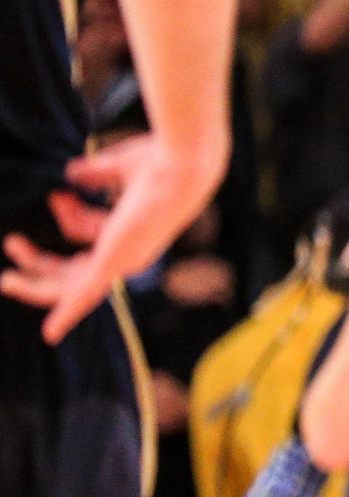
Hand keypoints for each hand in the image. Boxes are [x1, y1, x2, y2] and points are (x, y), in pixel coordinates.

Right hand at [1, 135, 229, 342]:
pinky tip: (50, 335)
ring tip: (5, 280)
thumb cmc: (162, 161)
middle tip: (11, 244)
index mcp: (133, 233)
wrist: (183, 164)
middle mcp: (130, 254)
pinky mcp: (115, 263)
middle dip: (41, 262)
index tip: (59, 194)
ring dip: (36, 286)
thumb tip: (71, 173)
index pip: (89, 236)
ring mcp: (123, 262)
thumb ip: (96, 173)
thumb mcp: (119, 168)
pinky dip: (67, 314)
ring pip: (72, 287)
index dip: (68, 216)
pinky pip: (85, 295)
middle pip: (78, 269)